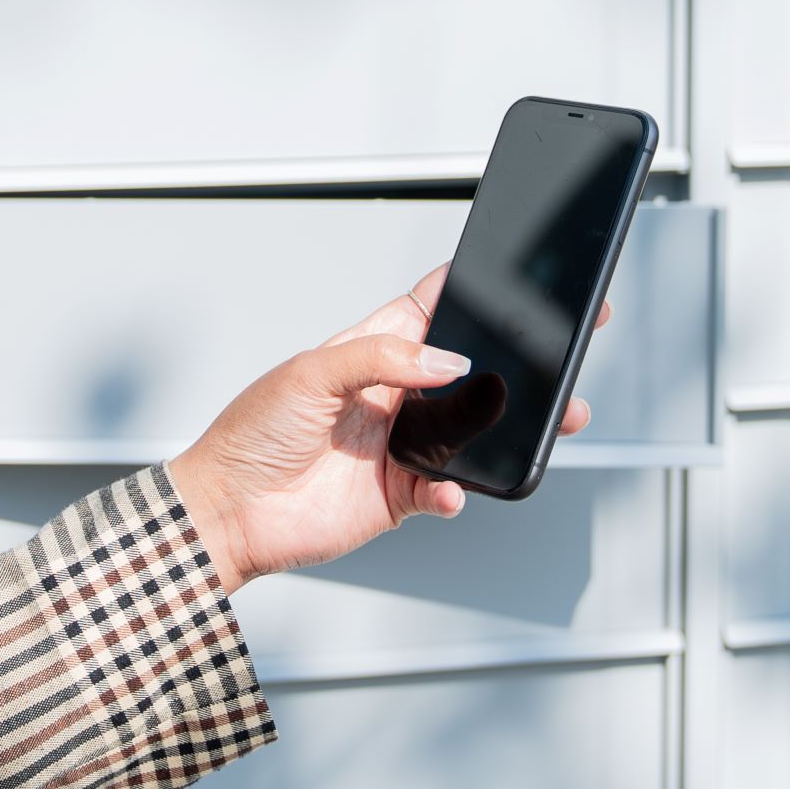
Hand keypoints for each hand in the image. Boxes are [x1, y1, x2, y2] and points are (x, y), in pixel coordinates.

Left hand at [168, 264, 608, 593]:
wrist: (226, 510)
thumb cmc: (252, 432)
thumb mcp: (310, 374)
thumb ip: (381, 358)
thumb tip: (448, 361)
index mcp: (369, 350)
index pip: (431, 311)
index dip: (471, 293)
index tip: (518, 278)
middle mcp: (392, 395)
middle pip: (469, 372)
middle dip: (517, 364)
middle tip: (563, 356)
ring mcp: (398, 445)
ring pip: (473, 432)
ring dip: (511, 430)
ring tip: (552, 423)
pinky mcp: (398, 494)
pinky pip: (446, 490)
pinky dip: (457, 492)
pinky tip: (449, 490)